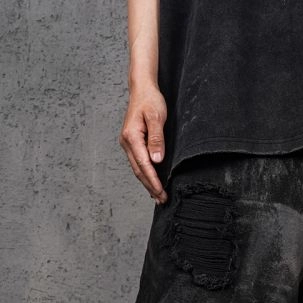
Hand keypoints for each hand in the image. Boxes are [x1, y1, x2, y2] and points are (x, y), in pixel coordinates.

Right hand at [119, 83, 167, 203]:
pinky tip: (152, 182)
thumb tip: (157, 159)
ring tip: (158, 196)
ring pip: (137, 169)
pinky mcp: (132, 143)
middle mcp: (127, 142)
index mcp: (131, 137)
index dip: (153, 180)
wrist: (142, 89)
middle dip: (150, 186)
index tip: (161, 192)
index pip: (144, 164)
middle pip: (139, 171)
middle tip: (162, 199)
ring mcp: (128, 144)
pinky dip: (145, 175)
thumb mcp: (156, 117)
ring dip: (148, 183)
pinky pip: (138, 163)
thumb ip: (156, 138)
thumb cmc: (150, 101)